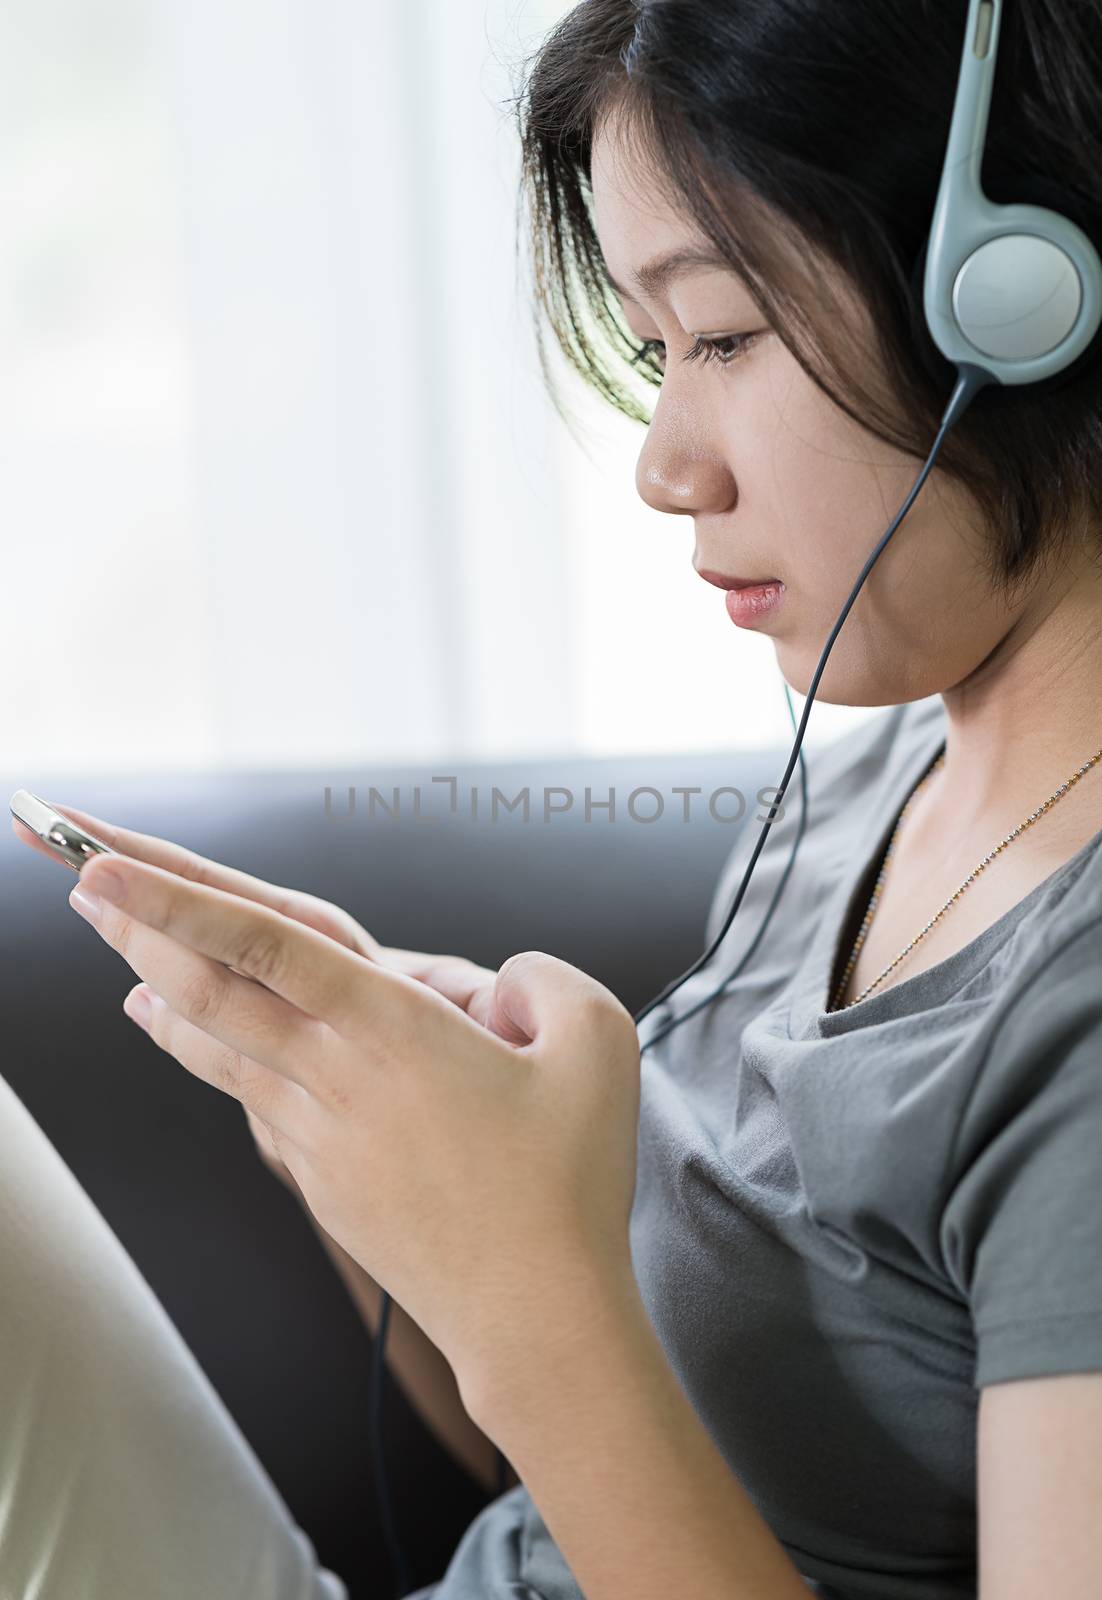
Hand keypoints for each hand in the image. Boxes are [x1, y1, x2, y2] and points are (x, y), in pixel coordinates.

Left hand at [57, 824, 643, 1401]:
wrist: (534, 1315)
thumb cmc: (570, 1182)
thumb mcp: (598, 1042)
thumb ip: (541, 979)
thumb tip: (496, 983)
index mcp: (392, 1031)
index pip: (264, 946)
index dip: (178, 899)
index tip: (101, 866)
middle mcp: (334, 1076)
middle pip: (209, 990)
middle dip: (137, 927)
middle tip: (77, 879)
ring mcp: (316, 1133)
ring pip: (215, 1047)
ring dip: (157, 989)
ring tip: (112, 952)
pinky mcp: (319, 1178)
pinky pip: (249, 1094)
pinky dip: (201, 1051)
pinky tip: (179, 1033)